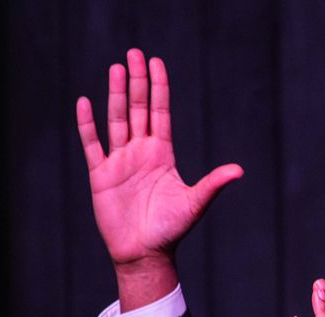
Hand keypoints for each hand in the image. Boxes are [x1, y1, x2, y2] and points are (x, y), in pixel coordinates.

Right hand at [77, 48, 243, 307]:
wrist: (145, 254)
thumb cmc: (171, 230)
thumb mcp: (195, 203)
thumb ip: (213, 184)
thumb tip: (238, 171)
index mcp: (162, 154)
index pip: (160, 112)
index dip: (158, 88)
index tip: (157, 63)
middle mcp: (140, 153)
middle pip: (137, 108)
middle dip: (136, 81)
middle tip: (134, 54)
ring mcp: (120, 162)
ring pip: (116, 120)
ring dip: (115, 94)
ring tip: (116, 68)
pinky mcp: (101, 175)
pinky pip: (93, 144)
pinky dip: (88, 124)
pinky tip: (85, 102)